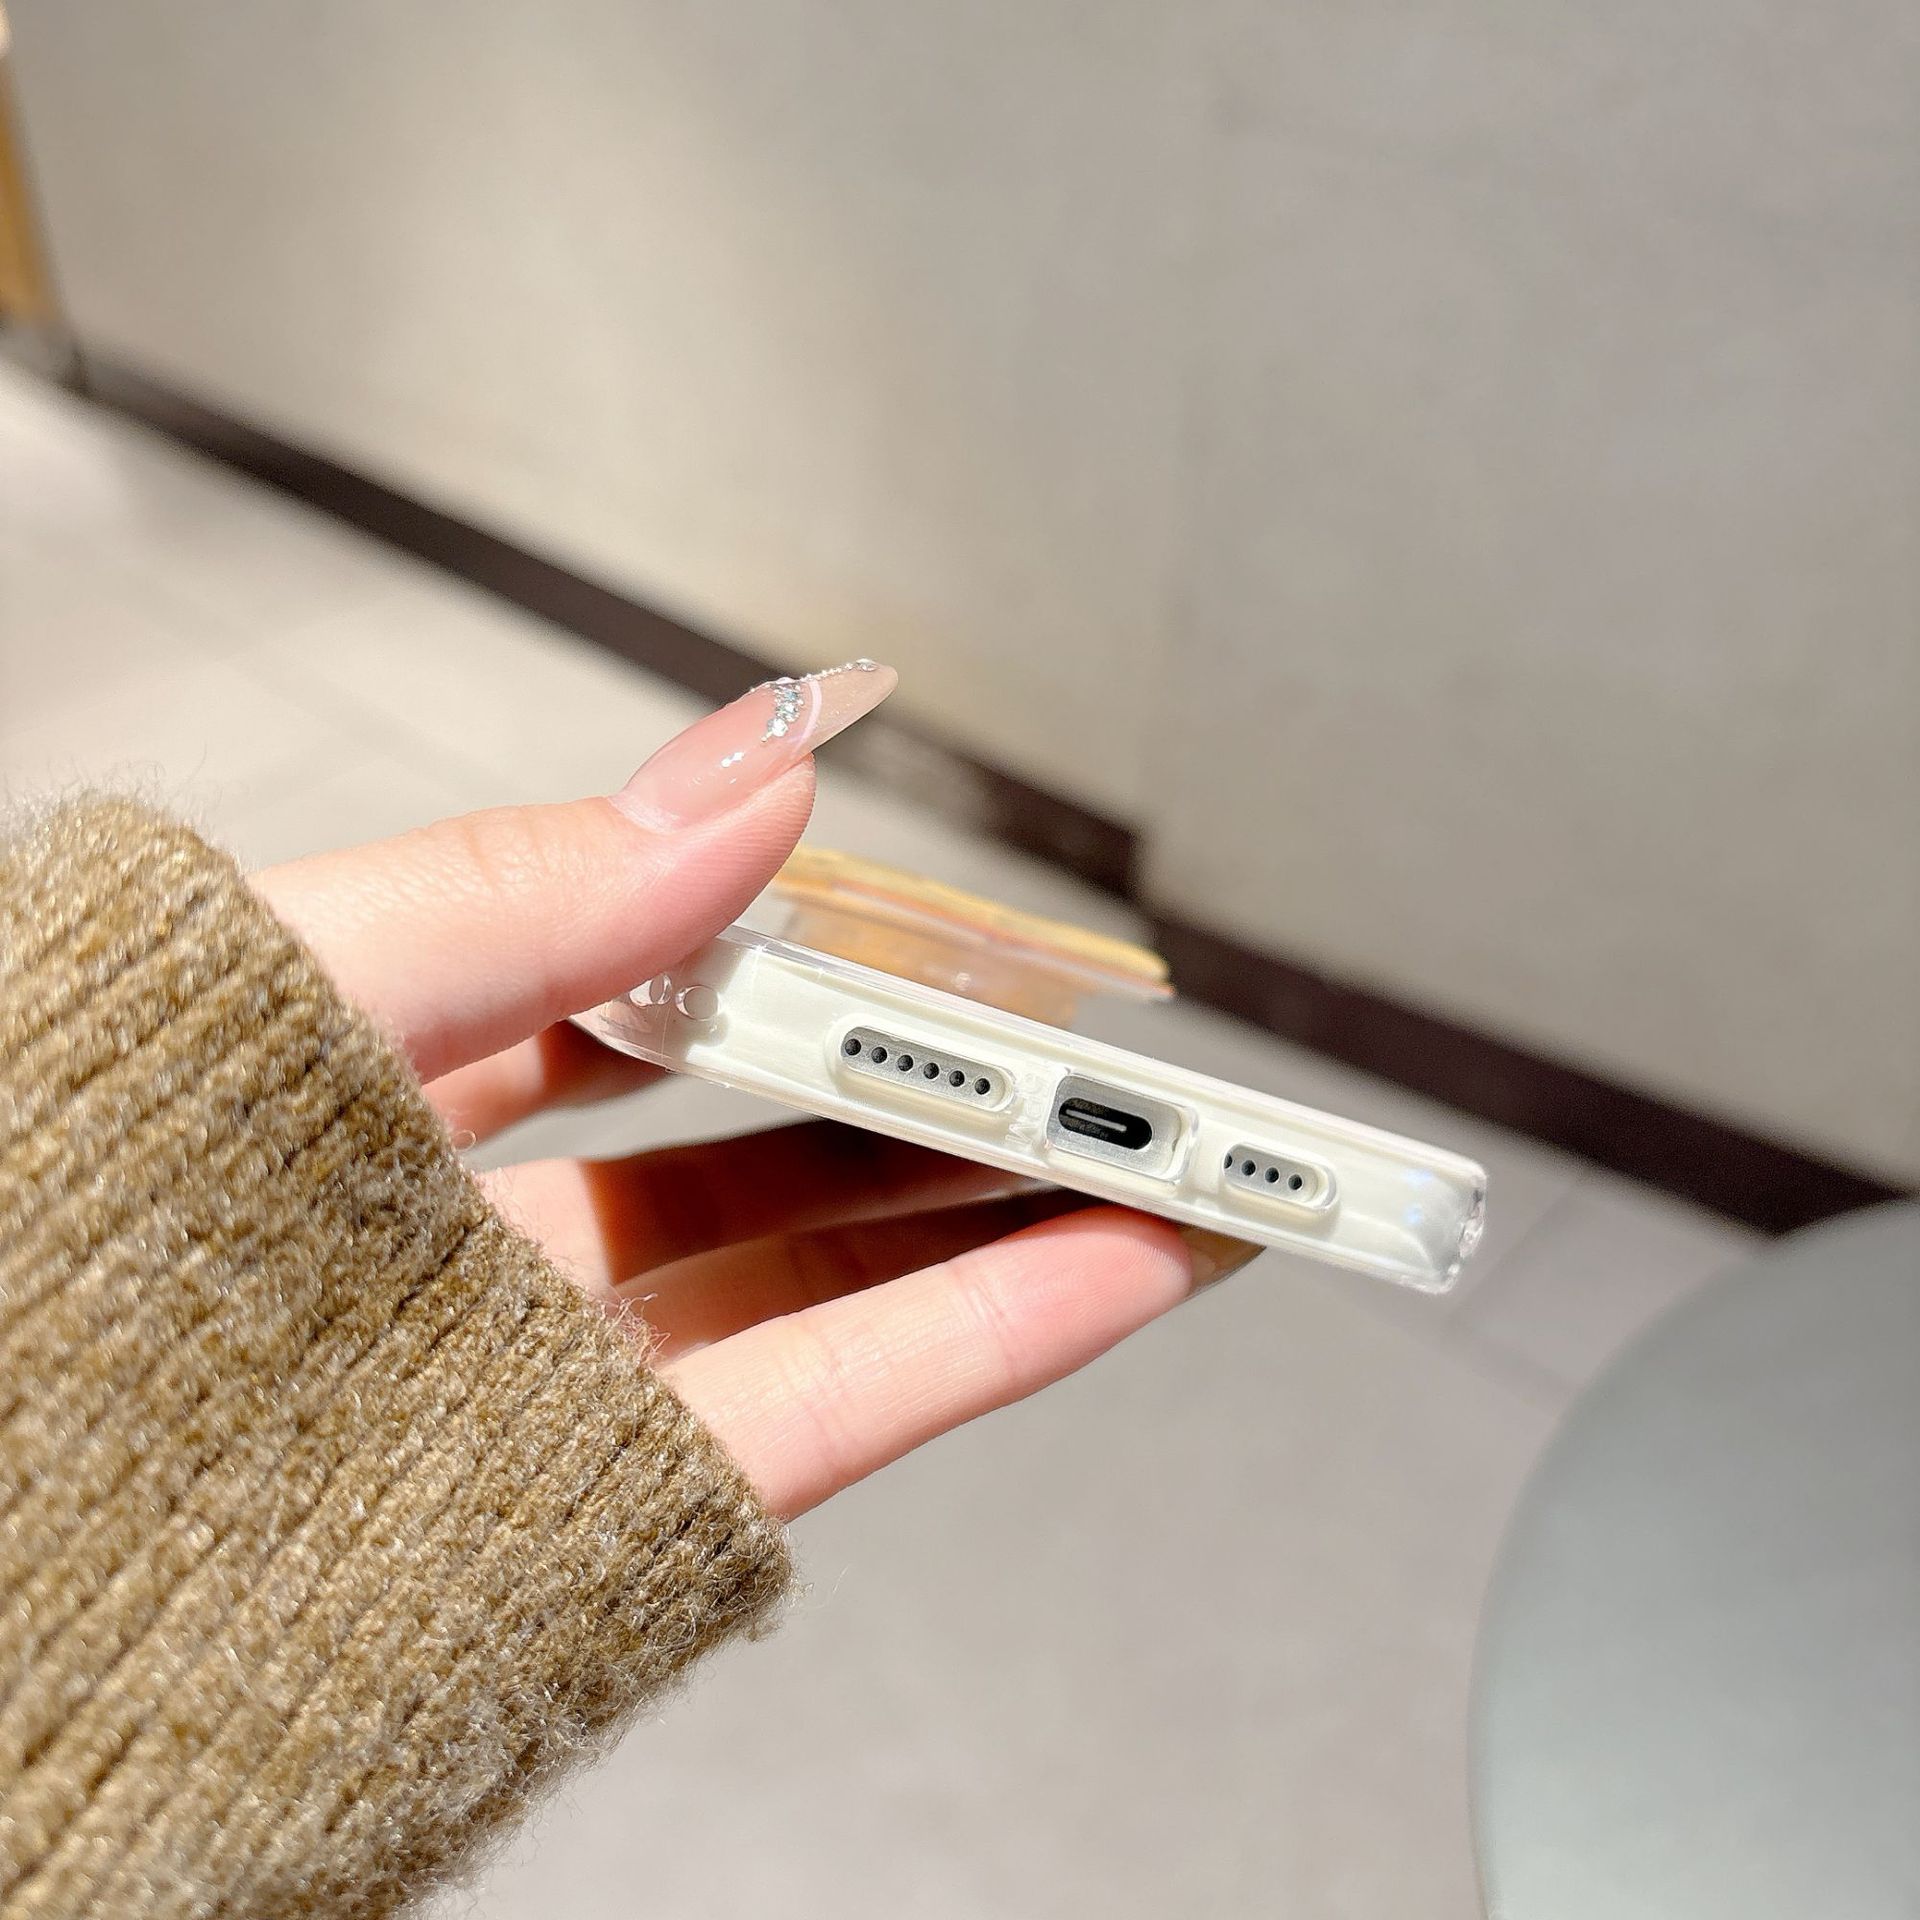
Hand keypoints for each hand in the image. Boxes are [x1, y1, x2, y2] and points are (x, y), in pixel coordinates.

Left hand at [254, 663, 1244, 1520]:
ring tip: (1162, 1153)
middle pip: (746, 1138)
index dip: (778, 933)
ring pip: (818, 1276)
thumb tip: (747, 777)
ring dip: (1006, 1210)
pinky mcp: (597, 1522)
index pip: (614, 982)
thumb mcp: (282, 996)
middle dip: (924, 1081)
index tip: (902, 896)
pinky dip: (987, 1333)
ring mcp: (533, 1390)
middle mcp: (453, 1248)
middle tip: (1073, 1033)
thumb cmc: (51, 1247)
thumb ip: (524, 888)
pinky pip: (830, 1407)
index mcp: (356, 1090)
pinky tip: (1110, 1266)